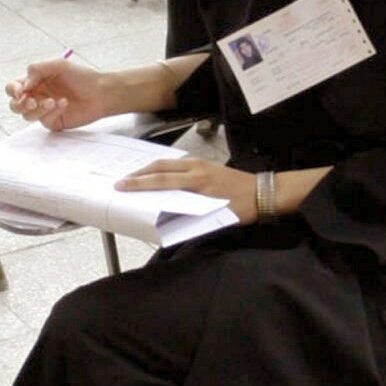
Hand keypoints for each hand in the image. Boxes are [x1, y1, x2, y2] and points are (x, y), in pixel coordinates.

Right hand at [6, 58, 111, 129]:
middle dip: (19, 104)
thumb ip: (37, 70)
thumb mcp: (58, 65)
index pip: (13, 88)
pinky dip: (52, 112)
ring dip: (38, 109)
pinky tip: (64, 103)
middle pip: (14, 105)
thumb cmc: (80, 76)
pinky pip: (43, 121)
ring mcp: (43, 111)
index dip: (13, 90)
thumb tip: (24, 86)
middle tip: (31, 101)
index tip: (22, 90)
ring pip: (27, 116)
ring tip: (53, 101)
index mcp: (34, 82)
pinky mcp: (53, 121)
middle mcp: (36, 96)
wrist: (100, 92)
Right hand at [118, 158, 260, 221]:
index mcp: (197, 182)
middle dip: (138, 173)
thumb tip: (167, 222)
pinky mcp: (206, 164)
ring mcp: (201, 164)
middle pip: (159, 167)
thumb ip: (190, 219)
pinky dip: (164, 167)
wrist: (264, 193)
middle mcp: (196, 169)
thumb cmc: (243, 208)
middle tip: (121, 180)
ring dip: (150, 168)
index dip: (139, 184)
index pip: (160, 181)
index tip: (122, 187)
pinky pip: (178, 163)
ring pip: (168, 162)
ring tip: (135, 176)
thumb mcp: (215, 217)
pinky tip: (159, 173)